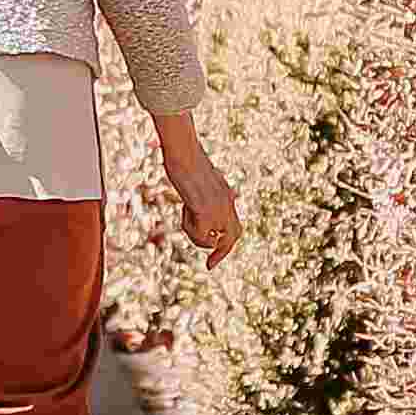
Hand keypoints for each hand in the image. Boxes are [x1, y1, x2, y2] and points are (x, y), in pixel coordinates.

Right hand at [153, 114, 241, 266]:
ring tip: (184, 209)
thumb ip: (198, 190)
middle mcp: (227, 203)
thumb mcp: (193, 176)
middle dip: (221, 253)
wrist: (182, 149)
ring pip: (212, 240)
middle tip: (209, 265)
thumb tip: (192, 194)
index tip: (214, 251)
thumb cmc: (182, 154)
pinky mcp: (207, 211)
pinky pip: (200, 235)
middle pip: (233, 237)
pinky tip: (184, 207)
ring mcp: (219, 208)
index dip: (226, 241)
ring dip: (194, 234)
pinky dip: (189, 227)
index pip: (233, 224)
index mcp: (225, 194)